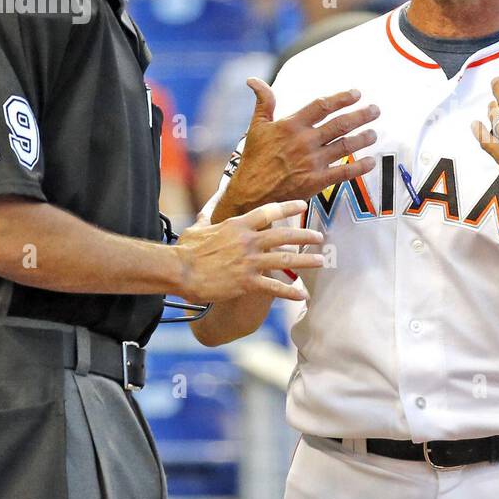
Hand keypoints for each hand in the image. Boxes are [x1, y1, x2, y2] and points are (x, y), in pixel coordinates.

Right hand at [175, 199, 324, 303]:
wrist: (179, 271)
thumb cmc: (186, 249)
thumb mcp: (199, 226)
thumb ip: (210, 214)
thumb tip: (212, 202)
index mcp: (238, 225)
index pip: (269, 211)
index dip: (287, 208)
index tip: (302, 205)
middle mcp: (248, 241)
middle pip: (283, 235)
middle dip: (304, 235)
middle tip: (319, 237)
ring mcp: (249, 262)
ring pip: (284, 259)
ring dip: (305, 260)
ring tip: (320, 261)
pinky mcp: (246, 282)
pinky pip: (274, 286)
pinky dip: (290, 292)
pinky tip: (302, 295)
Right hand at [219, 79, 378, 216]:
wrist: (250, 193)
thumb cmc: (254, 158)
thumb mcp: (257, 126)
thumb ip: (263, 102)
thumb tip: (253, 80)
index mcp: (291, 125)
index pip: (322, 106)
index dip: (342, 98)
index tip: (357, 93)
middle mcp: (305, 141)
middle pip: (340, 124)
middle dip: (361, 116)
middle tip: (376, 110)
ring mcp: (312, 162)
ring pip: (345, 146)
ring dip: (363, 138)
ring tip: (374, 133)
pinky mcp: (316, 182)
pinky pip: (344, 173)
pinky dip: (359, 167)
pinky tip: (371, 161)